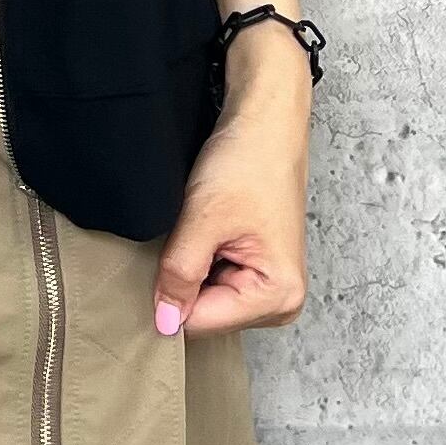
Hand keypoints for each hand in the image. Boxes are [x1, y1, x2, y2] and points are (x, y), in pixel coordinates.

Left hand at [151, 25, 312, 338]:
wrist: (264, 120)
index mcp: (279, 295)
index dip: (172, 293)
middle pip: (206, 314)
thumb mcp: (204, 219)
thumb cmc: (248, 161)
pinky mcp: (256, 268)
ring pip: (205, 297)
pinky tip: (202, 230)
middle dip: (184, 280)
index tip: (164, 256)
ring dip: (190, 267)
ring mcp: (268, 285)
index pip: (202, 322)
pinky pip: (213, 280)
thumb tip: (164, 324)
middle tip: (186, 234)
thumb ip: (181, 274)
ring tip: (197, 228)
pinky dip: (199, 258)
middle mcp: (281, 300)